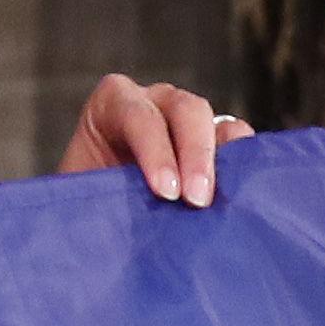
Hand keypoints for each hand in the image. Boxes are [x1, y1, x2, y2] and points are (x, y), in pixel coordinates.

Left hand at [61, 73, 248, 202]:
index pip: (138, 114)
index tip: (165, 192)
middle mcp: (155, 102)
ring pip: (218, 124)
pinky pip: (239, 142)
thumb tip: (113, 220)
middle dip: (194, 154)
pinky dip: (244, 163)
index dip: (154, 150)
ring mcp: (189, 121)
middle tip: (196, 201)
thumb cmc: (87, 208)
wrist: (101, 223)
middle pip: (186, 110)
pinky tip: (238, 194)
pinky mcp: (216, 144)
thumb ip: (95, 195)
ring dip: (222, 161)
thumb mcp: (80, 196)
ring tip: (218, 202)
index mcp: (112, 103)